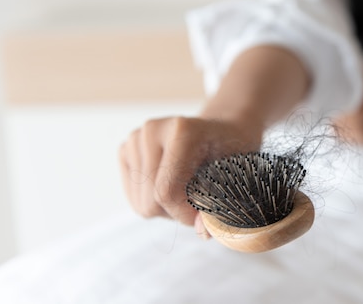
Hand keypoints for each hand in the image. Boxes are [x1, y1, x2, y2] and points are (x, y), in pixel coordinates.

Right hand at [119, 115, 262, 236]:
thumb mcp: (236, 176)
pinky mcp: (125, 149)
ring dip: (166, 208)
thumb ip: (221, 206)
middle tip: (200, 199)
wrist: (222, 132)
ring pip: (141, 203)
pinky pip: (133, 198)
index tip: (204, 218)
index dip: (184, 214)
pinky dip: (153, 202)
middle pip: (151, 200)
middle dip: (177, 212)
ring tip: (188, 189)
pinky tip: (171, 185)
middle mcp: (153, 130)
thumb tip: (202, 233)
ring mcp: (136, 138)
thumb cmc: (232, 154)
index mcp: (182, 131)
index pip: (167, 191)